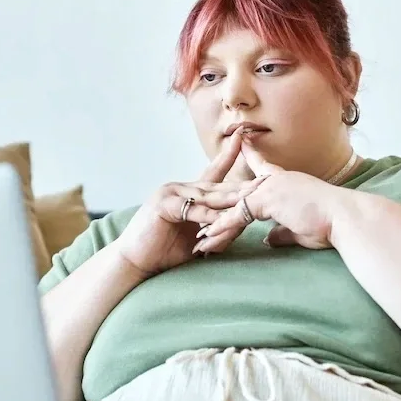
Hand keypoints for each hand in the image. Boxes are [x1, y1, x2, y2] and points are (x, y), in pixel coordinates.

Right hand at [115, 130, 262, 275]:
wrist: (135, 261)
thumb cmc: (164, 251)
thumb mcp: (196, 237)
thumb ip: (215, 227)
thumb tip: (239, 223)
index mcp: (189, 193)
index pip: (214, 172)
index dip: (229, 156)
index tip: (244, 139)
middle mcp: (180, 188)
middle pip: (217, 186)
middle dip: (242, 184)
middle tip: (265, 179)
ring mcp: (170, 193)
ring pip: (207, 197)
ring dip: (231, 199)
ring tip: (252, 196)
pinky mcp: (163, 205)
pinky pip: (192, 210)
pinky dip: (208, 216)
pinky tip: (223, 218)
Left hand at [193, 143, 345, 253]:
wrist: (345, 217)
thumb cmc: (331, 223)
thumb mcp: (301, 228)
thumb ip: (283, 231)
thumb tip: (270, 238)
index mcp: (285, 181)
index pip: (263, 166)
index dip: (251, 156)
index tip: (242, 144)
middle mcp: (275, 180)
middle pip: (238, 190)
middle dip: (218, 203)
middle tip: (198, 206)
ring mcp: (270, 188)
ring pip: (233, 205)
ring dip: (215, 220)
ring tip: (197, 232)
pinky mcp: (267, 200)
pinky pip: (237, 215)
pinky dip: (223, 228)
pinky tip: (208, 238)